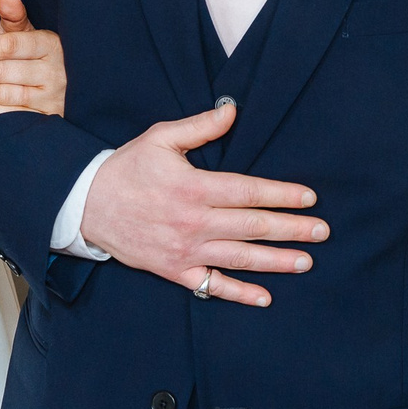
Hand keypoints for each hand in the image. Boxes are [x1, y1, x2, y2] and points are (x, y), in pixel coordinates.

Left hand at [0, 0, 64, 116]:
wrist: (77, 87)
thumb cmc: (45, 56)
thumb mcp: (32, 34)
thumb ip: (15, 15)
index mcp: (49, 44)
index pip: (6, 46)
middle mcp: (53, 71)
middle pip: (1, 72)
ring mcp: (51, 97)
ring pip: (4, 94)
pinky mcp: (47, 117)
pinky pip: (9, 115)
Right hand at [77, 100, 323, 307]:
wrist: (86, 205)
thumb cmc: (126, 168)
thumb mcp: (160, 138)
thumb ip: (200, 127)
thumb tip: (233, 112)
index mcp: (193, 187)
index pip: (248, 192)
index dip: (282, 195)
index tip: (309, 199)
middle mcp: (193, 222)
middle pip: (252, 226)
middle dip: (291, 229)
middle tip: (322, 232)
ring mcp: (185, 250)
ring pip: (239, 258)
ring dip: (276, 261)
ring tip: (305, 262)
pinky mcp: (174, 271)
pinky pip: (212, 286)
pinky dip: (238, 293)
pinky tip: (265, 297)